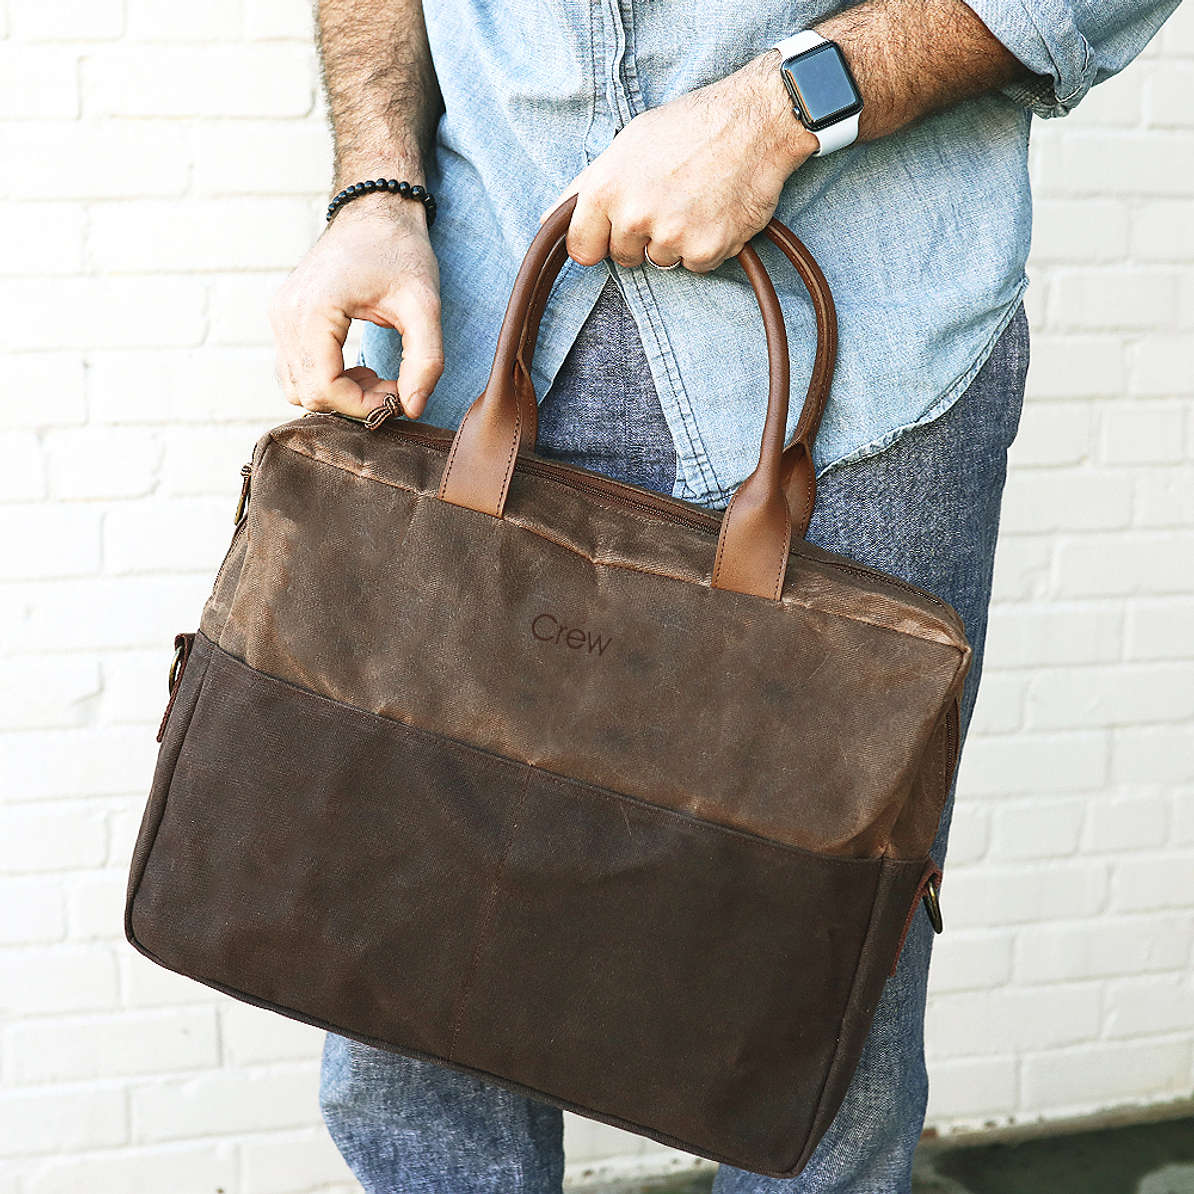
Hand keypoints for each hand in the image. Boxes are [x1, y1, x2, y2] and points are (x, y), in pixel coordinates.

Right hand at [269, 196, 442, 418]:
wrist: (376, 210)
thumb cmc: (400, 251)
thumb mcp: (425, 305)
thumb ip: (425, 360)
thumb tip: (413, 408)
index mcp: (312, 310)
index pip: (324, 389)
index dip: (364, 406)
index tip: (399, 397)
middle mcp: (284, 314)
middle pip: (306, 394)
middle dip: (353, 402)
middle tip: (393, 387)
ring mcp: (279, 315)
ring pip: (296, 387)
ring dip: (339, 394)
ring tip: (377, 377)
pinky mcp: (284, 317)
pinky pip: (295, 370)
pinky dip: (326, 380)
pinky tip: (359, 368)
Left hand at [541, 53, 815, 272]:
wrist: (755, 122)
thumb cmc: (688, 127)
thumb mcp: (627, 145)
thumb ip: (585, 187)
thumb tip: (548, 220)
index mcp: (606, 189)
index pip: (582, 249)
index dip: (599, 241)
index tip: (613, 232)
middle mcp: (634, 216)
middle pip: (623, 258)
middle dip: (641, 238)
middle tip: (668, 199)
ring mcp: (670, 236)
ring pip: (661, 262)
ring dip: (676, 241)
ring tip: (696, 200)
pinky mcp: (705, 251)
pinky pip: (695, 266)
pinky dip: (706, 246)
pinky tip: (716, 212)